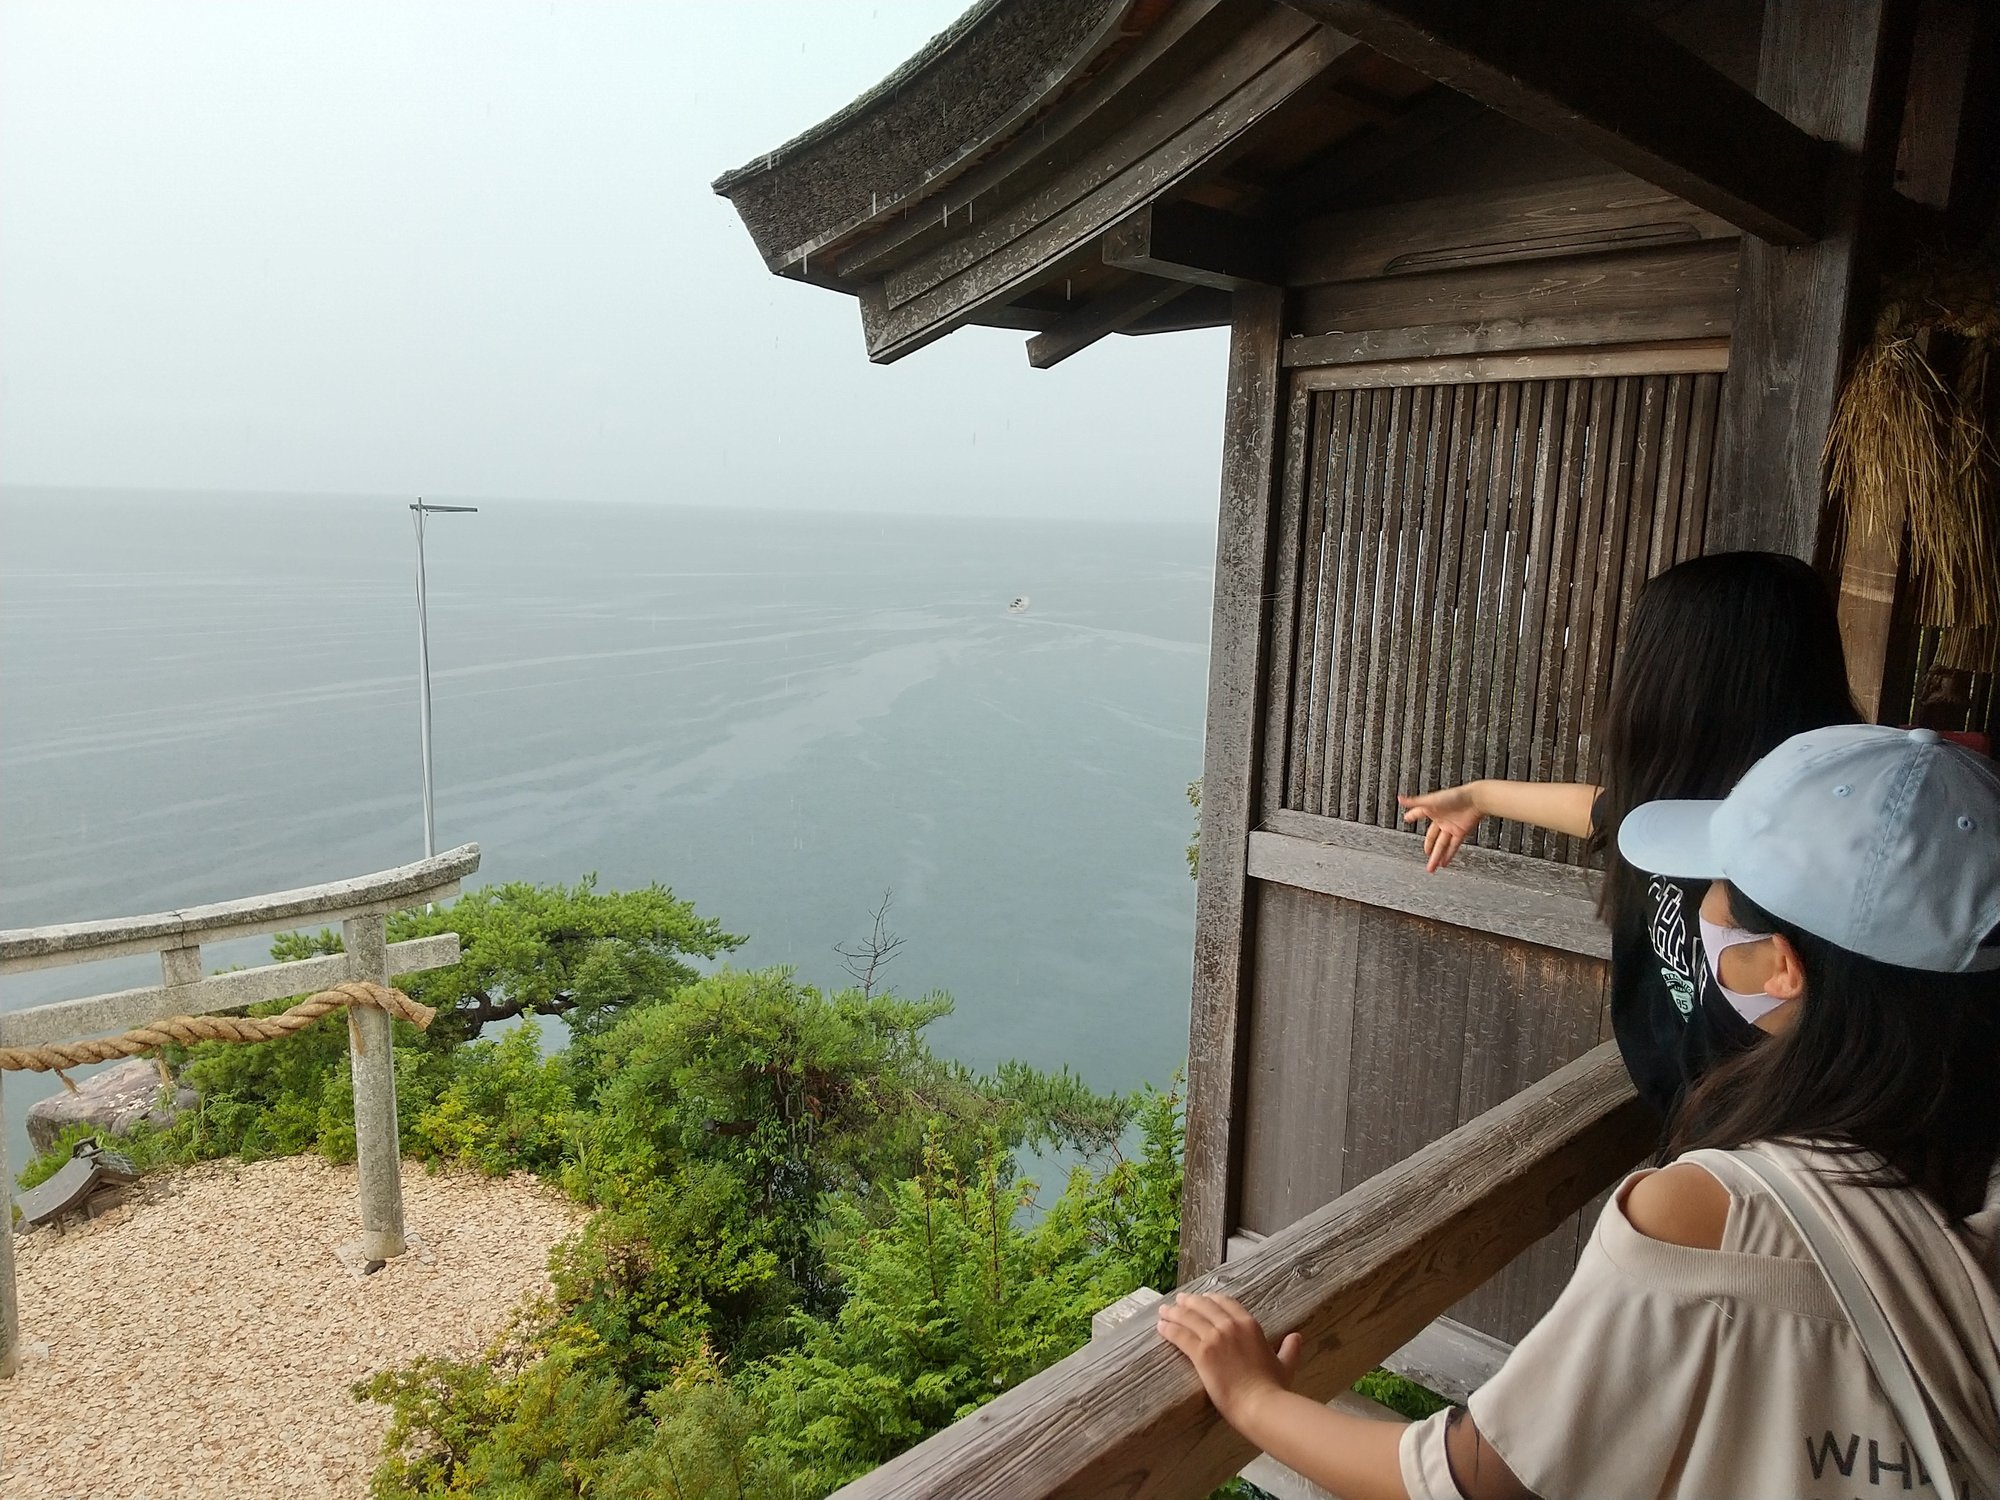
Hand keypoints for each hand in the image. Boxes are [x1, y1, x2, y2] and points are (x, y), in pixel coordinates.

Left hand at [1157, 1292, 1301, 1429]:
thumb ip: (1290, 1349)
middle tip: (1178, 1301)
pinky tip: (1160, 1328)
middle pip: (1203, 1305)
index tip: (1201, 1299)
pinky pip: (1180, 1335)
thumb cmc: (1274, 1388)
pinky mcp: (1201, 1352)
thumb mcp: (1285, 1364)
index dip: (1211, 1299)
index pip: (1225, 1302)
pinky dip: (1168, 1329)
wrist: (1260, 1405)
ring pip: (1188, 1317)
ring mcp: (1215, 1337)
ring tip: (1163, 1312)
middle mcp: (1231, 1325)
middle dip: (1188, 1302)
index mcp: (1250, 1325)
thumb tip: (1297, 1337)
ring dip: (1173, 1313)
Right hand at [1397, 783, 1482, 870]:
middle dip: (1428, 848)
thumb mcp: (1431, 800)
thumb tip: (1399, 798)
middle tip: (1425, 857)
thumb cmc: (1454, 796)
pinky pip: (1453, 846)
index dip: (1413, 816)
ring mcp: (1451, 827)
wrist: (1476, 799)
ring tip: (1432, 868)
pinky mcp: (1461, 832)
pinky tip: (1444, 863)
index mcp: (1432, 810)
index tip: (1407, 819)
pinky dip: (1449, 855)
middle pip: (1432, 837)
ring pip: (1442, 845)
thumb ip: (1414, 802)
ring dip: (1437, 857)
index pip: (1419, 814)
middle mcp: (1441, 820)